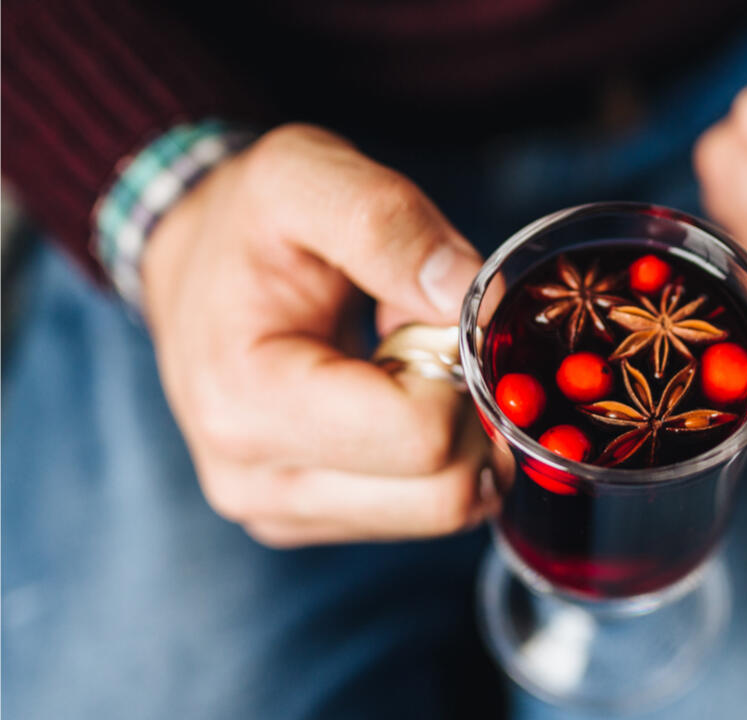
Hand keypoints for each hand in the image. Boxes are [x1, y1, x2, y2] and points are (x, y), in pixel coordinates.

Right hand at [143, 124, 495, 546]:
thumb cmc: (248, 223)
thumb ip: (389, 225)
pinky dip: (434, 456)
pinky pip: (423, 513)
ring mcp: (283, 513)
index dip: (463, 370)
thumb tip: (473, 301)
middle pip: (443, 494)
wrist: (194, 265)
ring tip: (402, 363)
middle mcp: (258, 481)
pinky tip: (393, 398)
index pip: (422, 437)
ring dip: (455, 433)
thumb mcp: (306, 176)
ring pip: (445, 511)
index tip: (437, 312)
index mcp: (249, 402)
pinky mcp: (309, 521)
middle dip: (468, 411)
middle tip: (430, 340)